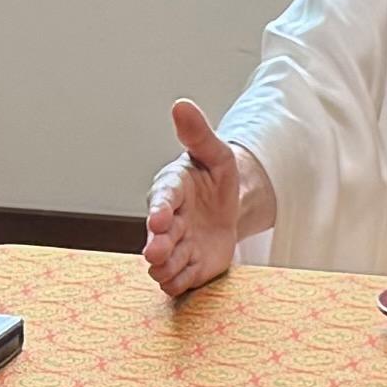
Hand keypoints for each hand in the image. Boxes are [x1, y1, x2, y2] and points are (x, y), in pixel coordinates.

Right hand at [146, 103, 253, 300]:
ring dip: (168, 266)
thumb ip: (198, 133)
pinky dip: (181, 282)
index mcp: (171, 189)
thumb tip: (181, 104)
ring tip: (175, 265)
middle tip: (158, 251)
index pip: (162, 198)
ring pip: (164, 263)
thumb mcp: (216, 152)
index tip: (158, 218)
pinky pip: (178, 281)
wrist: (229, 207)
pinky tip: (187, 278)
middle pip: (157, 237)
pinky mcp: (187, 267)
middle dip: (157, 244)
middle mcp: (167, 220)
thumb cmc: (216, 177)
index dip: (159, 209)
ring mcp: (176, 246)